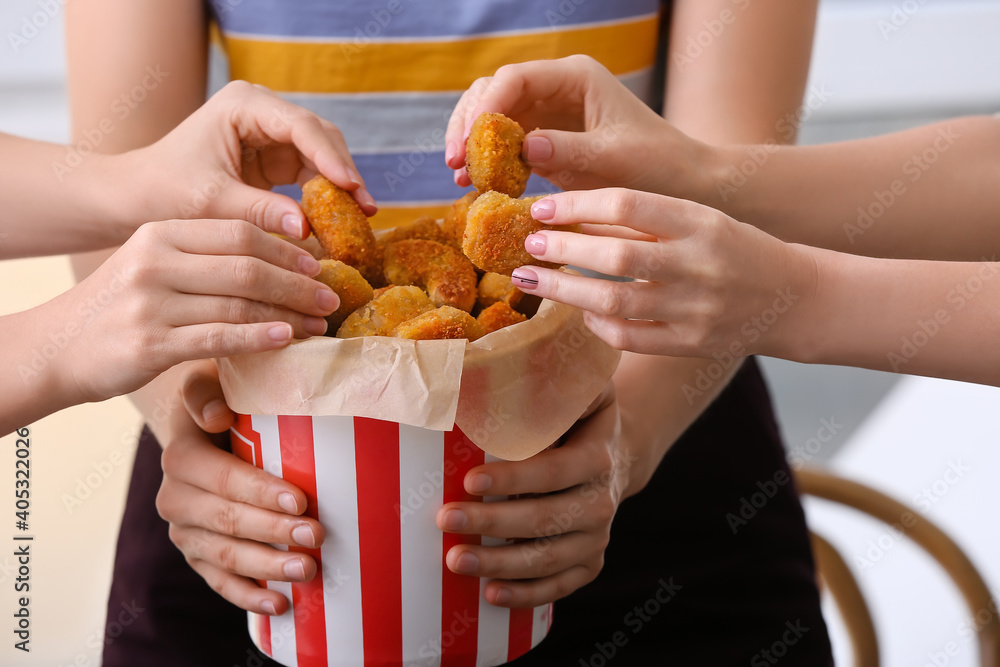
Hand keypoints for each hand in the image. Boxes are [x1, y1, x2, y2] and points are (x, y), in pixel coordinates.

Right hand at [57, 218, 337, 402]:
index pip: (239, 232)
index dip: (286, 248)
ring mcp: (151, 302)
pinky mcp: (150, 344)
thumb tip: (282, 261)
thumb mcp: (156, 265)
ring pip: (239, 301)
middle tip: (331, 296)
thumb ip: (206, 258)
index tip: (319, 264)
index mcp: (161, 233)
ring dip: (288, 312)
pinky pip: (219, 337)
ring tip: (319, 323)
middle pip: (246, 265)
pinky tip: (288, 338)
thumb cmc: (122, 307)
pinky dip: (260, 337)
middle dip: (297, 281)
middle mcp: (155, 261)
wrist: (58, 346)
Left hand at [134, 80, 376, 238]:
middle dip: (344, 173)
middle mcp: (263, 112)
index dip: (331, 157)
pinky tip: (342, 221)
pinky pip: (313, 176)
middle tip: (366, 209)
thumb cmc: (165, 191)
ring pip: (323, 156)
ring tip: (362, 218)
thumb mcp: (212, 202)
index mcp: (244, 104)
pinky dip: (327, 198)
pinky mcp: (277, 160)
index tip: (352, 187)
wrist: (137, 197)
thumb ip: (260, 212)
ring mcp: (273, 134)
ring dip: (342, 187)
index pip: (301, 126)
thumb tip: (308, 228)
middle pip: (320, 137)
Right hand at [155, 362, 324, 615]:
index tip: (300, 499)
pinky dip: (247, 596)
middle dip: (273, 531)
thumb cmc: (224, 398)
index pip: (221, 477)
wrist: (204, 424)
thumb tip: (217, 415)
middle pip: (225, 521)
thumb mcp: (212, 381)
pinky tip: (279, 605)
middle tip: (316, 536)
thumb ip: (207, 392)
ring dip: (267, 567)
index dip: (259, 491)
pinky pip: (217, 581)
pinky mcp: (195, 552)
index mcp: (181, 454)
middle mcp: (175, 495)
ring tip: (308, 570)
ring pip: (224, 555)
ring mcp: (184, 529)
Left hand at [436, 386, 628, 607]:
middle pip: (547, 519)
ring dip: (501, 564)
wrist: (615, 455)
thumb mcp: (579, 389)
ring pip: (550, 558)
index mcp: (597, 455)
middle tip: (444, 518)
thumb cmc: (578, 417)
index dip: (515, 479)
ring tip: (455, 560)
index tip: (470, 480)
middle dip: (494, 523)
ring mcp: (597, 536)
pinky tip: (490, 596)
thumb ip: (552, 375)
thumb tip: (495, 357)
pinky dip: (526, 594)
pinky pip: (560, 586)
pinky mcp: (590, 563)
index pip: (555, 471)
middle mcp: (602, 499)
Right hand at [445, 55, 704, 195]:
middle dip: (470, 123)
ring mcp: (549, 113)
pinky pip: (505, 143)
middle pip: (495, 91)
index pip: (517, 78)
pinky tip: (474, 185)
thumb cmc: (657, 165)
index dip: (487, 106)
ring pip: (493, 115)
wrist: (680, 185)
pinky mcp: (546, 140)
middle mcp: (558, 88)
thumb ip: (568, 151)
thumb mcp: (613, 159)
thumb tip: (523, 146)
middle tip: (456, 162)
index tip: (470, 141)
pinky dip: (487, 161)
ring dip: (472, 142)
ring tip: (459, 175)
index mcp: (576, 77)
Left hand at [508, 188, 817, 358]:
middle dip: (562, 249)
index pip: (627, 206)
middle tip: (527, 244)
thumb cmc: (736, 249)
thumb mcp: (700, 220)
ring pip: (615, 302)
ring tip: (531, 279)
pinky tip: (580, 312)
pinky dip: (598, 325)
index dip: (577, 205)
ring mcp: (695, 310)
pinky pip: (630, 338)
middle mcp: (699, 265)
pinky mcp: (691, 345)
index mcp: (701, 222)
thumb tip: (572, 216)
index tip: (542, 207)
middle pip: (615, 257)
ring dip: (565, 290)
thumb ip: (645, 220)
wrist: (794, 298)